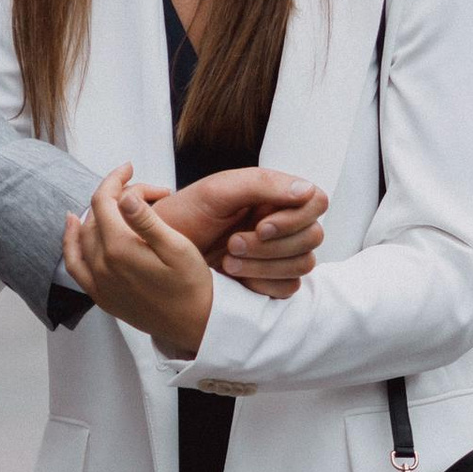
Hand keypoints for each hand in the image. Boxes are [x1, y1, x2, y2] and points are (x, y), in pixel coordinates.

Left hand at [62, 167, 215, 359]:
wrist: (194, 325)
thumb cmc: (192, 285)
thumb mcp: (176, 247)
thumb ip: (146, 220)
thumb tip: (123, 195)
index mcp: (119, 248)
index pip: (104, 200)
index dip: (115, 179)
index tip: (129, 168)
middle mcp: (101, 265)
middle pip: (95, 215)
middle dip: (114, 195)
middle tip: (143, 192)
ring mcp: (98, 282)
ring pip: (83, 235)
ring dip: (97, 214)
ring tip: (117, 203)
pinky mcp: (100, 295)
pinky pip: (74, 263)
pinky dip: (71, 241)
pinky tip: (74, 226)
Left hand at [160, 167, 327, 298]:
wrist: (156, 253)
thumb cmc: (183, 216)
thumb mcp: (218, 192)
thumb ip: (263, 184)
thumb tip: (306, 190)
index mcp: (273, 196)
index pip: (316, 202)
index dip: (295, 218)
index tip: (261, 225)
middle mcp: (280, 222)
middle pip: (312, 236)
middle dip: (272, 246)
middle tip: (232, 245)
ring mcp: (277, 253)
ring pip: (303, 263)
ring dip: (264, 265)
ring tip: (226, 262)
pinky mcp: (270, 280)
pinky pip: (288, 287)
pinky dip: (262, 284)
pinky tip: (233, 279)